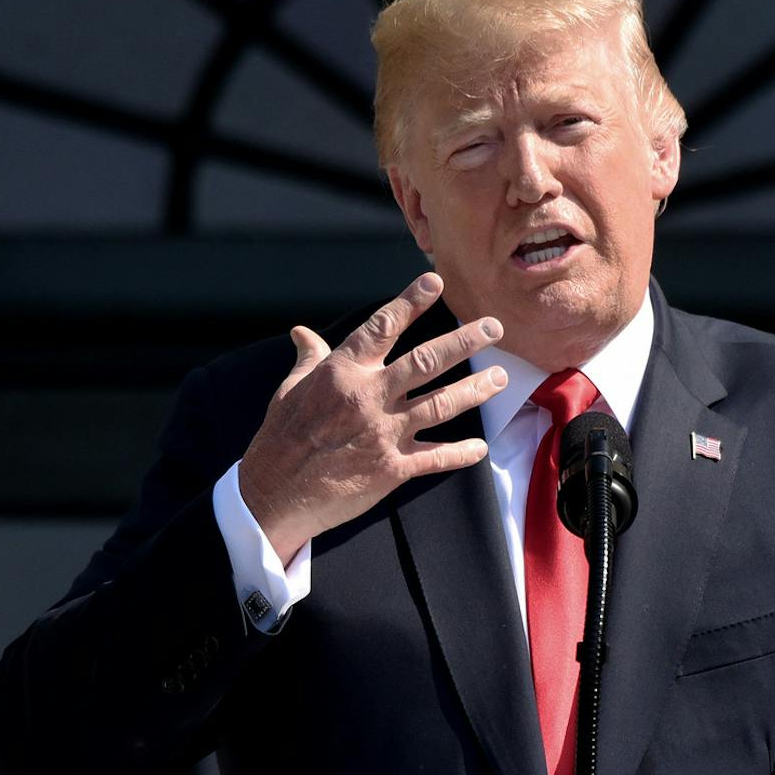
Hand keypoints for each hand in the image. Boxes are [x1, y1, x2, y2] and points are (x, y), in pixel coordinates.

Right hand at [239, 272, 507, 560]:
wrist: (274, 493)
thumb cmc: (280, 438)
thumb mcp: (290, 390)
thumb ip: (309, 359)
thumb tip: (302, 333)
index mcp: (342, 372)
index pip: (382, 327)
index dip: (409, 302)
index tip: (435, 281)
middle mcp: (368, 397)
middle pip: (425, 361)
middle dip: (464, 341)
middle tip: (494, 328)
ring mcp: (382, 433)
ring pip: (440, 405)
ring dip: (475, 390)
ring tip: (500, 377)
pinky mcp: (390, 469)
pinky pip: (434, 457)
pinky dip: (460, 453)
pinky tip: (481, 447)